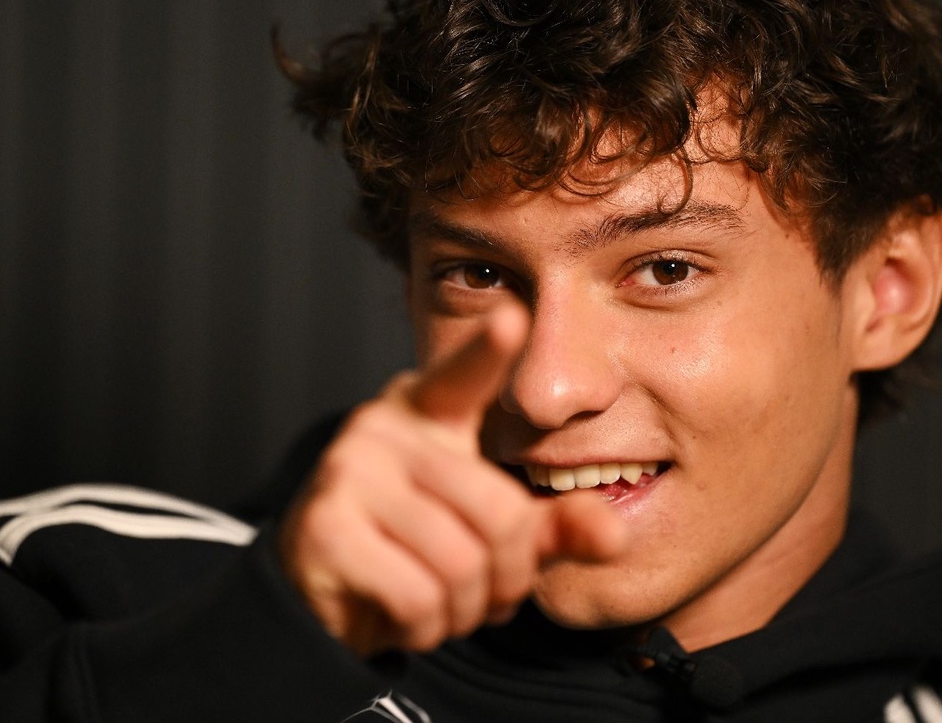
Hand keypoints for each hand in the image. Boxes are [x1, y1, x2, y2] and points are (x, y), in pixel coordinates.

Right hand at [278, 302, 626, 656]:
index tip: (512, 314)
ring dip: (464, 608)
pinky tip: (403, 613)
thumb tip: (616, 532)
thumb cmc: (420, 549)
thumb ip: (554, 525)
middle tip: (482, 591)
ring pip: (460, 563)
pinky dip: (426, 626)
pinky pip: (417, 596)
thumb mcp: (494, 532)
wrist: (331, 601)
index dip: (487, 349)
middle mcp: (383, 426)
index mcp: (430, 410)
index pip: (464, 375)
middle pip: (500, 515)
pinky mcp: (324, 527)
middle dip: (505, 578)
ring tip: (440, 600)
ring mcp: (349, 471)